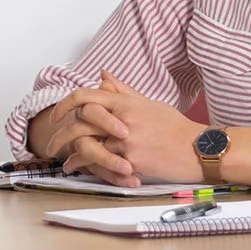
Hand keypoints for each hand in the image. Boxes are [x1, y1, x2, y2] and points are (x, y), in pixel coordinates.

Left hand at [42, 73, 203, 186]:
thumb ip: (123, 91)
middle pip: (79, 124)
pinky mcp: (132, 162)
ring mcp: (126, 142)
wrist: (199, 149)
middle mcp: (122, 120)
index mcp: (125, 104)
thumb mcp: (149, 104)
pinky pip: (104, 166)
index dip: (65, 104)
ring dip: (72, 158)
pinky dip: (91, 170)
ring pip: (87, 147)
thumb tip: (103, 76)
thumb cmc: (175, 127)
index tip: (56, 115)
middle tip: (51, 145)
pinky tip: (84, 173)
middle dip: (60, 135)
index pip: (85, 97)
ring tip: (65, 164)